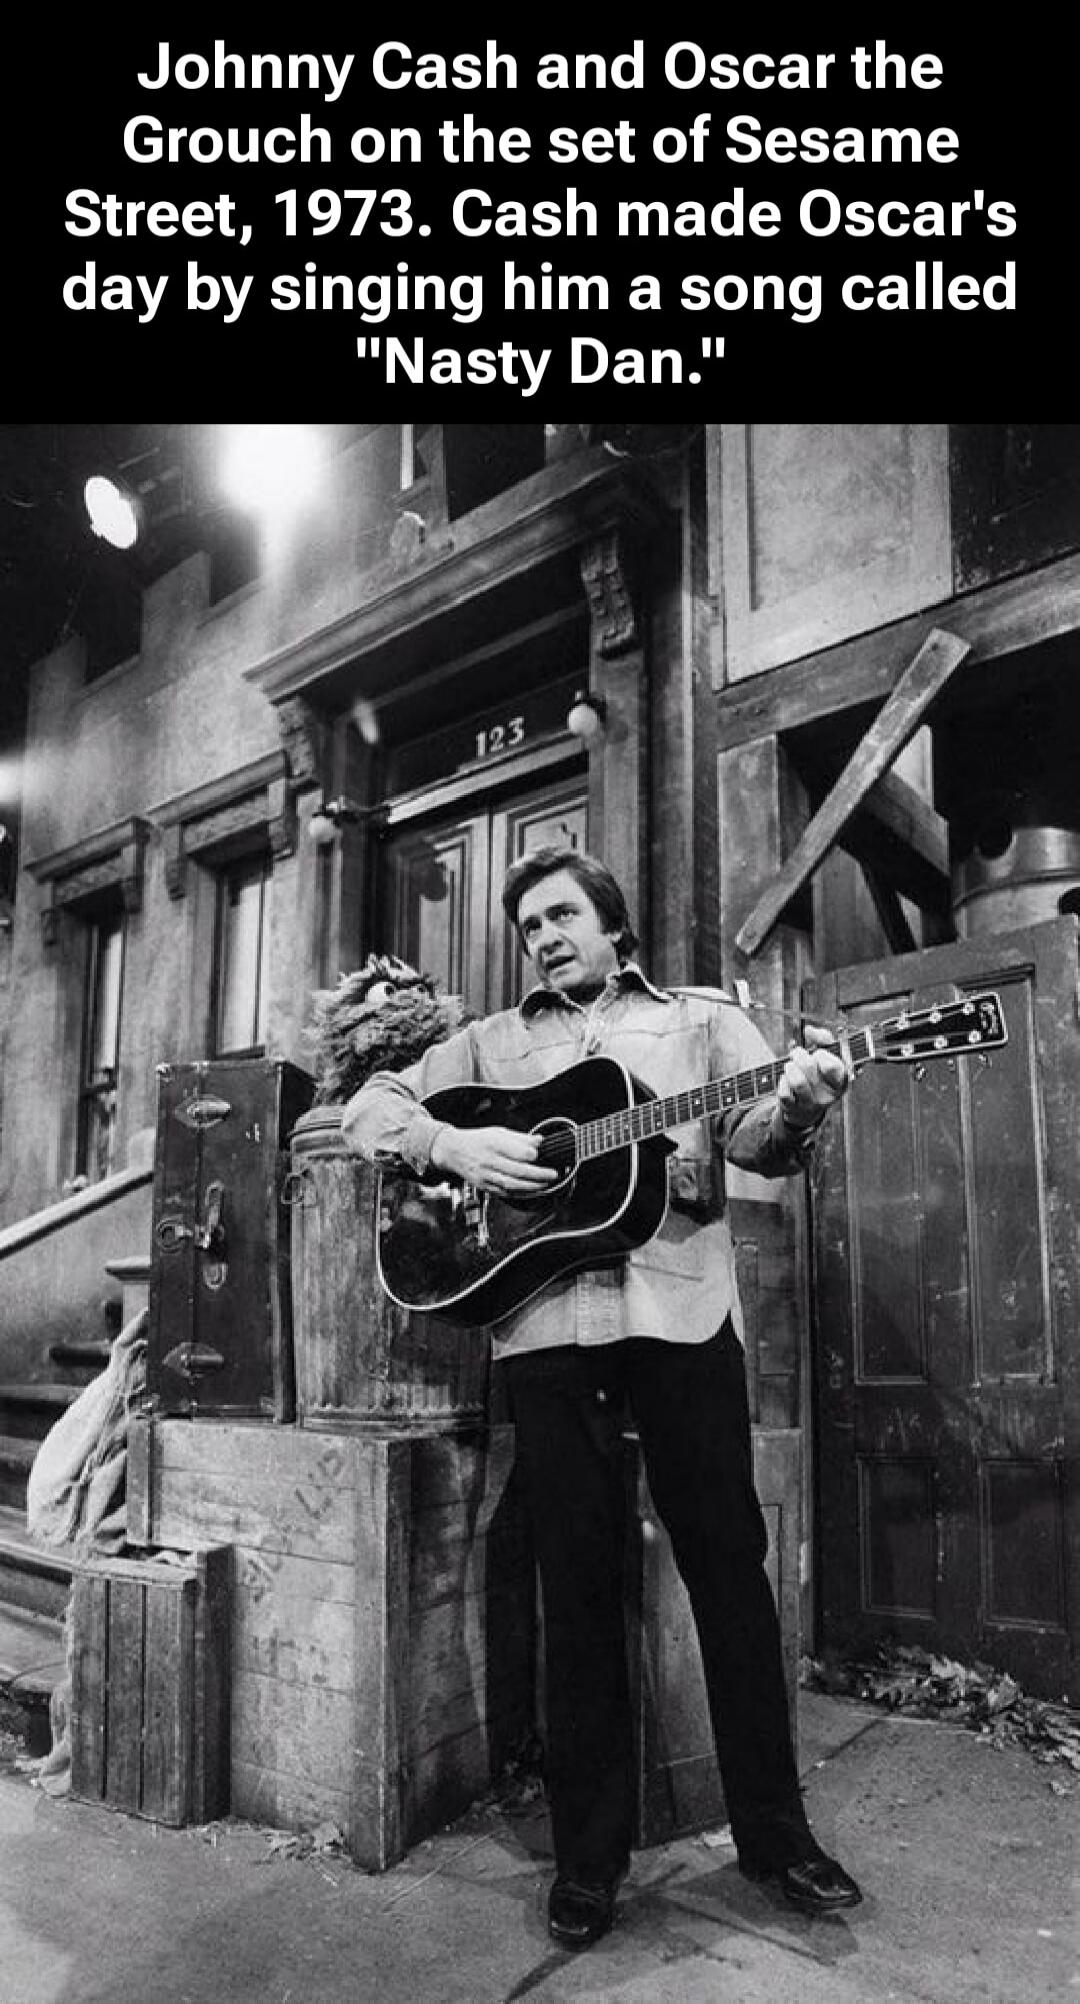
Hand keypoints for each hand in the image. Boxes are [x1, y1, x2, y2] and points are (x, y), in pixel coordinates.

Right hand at [430, 1123, 557, 1194]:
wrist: (453, 1152)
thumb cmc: (478, 1141)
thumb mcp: (498, 1132)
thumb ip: (520, 1138)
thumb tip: (540, 1141)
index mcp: (493, 1144)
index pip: (516, 1151)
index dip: (531, 1154)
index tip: (540, 1154)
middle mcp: (489, 1160)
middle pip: (517, 1170)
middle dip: (538, 1174)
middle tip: (553, 1174)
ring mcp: (486, 1175)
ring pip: (512, 1184)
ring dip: (532, 1186)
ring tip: (546, 1184)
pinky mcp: (485, 1186)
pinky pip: (505, 1193)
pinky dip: (521, 1193)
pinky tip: (532, 1191)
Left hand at [777, 1024, 850, 1132]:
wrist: (807, 1108)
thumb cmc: (819, 1075)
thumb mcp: (828, 1057)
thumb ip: (824, 1039)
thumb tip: (810, 1030)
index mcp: (841, 1081)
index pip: (833, 1065)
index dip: (822, 1054)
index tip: (819, 1053)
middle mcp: (829, 1095)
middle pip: (809, 1066)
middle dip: (799, 1055)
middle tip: (797, 1055)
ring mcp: (811, 1105)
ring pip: (797, 1081)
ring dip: (790, 1067)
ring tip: (790, 1066)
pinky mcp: (794, 1110)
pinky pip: (784, 1092)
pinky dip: (782, 1082)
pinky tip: (786, 1081)